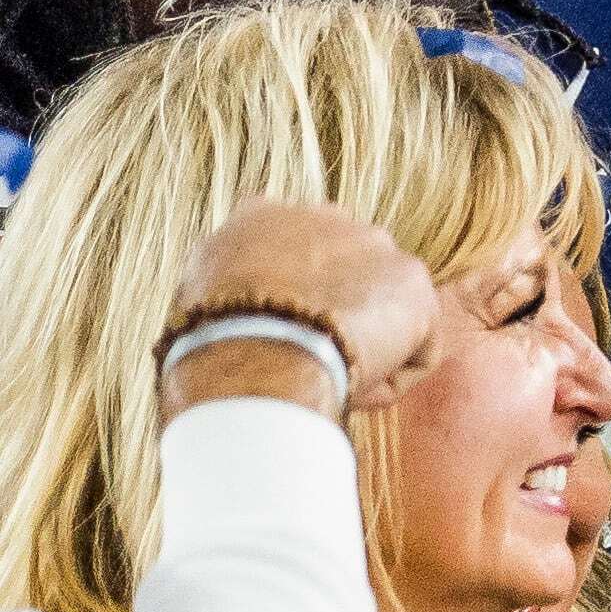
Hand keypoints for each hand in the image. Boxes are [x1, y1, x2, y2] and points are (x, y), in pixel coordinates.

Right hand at [165, 198, 440, 412]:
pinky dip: (390, 381)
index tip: (281, 330)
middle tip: (314, 360)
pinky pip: (415, 348)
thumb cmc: (211, 335)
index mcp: (262, 215)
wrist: (257, 341)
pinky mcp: (415, 284)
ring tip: (330, 384)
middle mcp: (325, 216)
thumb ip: (220, 287)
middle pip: (345, 275)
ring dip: (363, 351)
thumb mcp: (195, 297)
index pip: (288, 247)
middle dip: (336, 317)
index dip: (291, 295)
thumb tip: (231, 305)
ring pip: (380, 313)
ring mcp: (374, 245)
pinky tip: (357, 396)